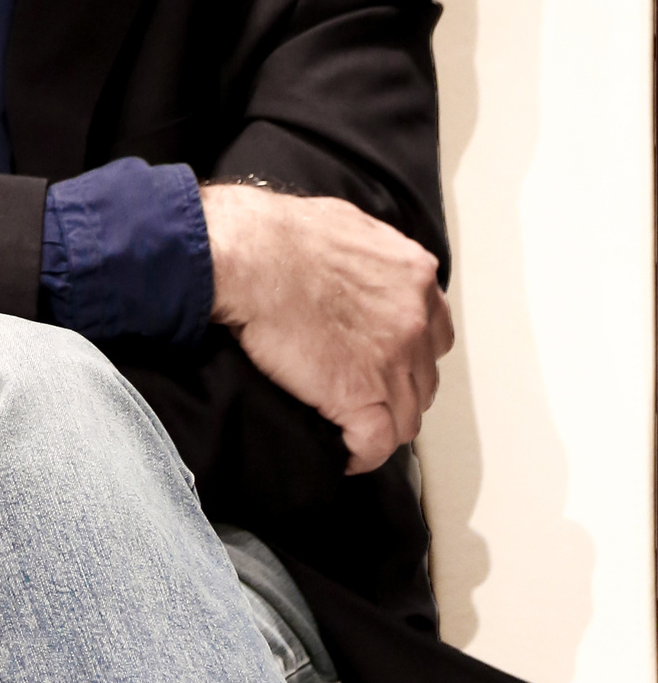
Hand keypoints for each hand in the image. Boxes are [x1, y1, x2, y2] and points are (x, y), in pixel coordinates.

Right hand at [199, 183, 453, 474]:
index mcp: (414, 275)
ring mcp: (393, 359)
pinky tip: (341, 455)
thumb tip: (355, 269)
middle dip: (396, 391)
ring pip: (405, 416)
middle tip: (361, 396)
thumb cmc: (277, 235)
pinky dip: (359, 455)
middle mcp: (415, 318)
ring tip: (349, 430)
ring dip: (378, 425)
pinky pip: (374, 444)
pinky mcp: (361, 393)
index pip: (434, 332)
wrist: (249, 257)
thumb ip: (368, 256)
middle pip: (423, 378)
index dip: (408, 354)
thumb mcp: (345, 226)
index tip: (383, 364)